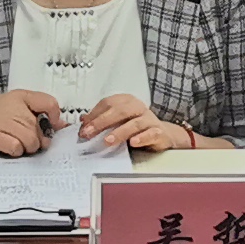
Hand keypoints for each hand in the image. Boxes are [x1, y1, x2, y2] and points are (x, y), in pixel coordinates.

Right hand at [0, 91, 62, 156]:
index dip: (54, 118)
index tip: (49, 126)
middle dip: (36, 140)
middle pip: (41, 130)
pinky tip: (6, 146)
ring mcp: (4, 121)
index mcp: (21, 96)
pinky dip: (14, 151)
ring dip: (26, 148)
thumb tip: (61, 126)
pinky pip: (17, 149)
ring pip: (32, 142)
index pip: (50, 104)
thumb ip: (37, 113)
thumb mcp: (13, 106)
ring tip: (14, 142)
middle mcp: (14, 106)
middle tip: (22, 138)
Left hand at [74, 93, 196, 153]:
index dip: (94, 115)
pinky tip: (133, 143)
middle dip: (102, 122)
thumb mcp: (117, 121)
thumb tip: (83, 121)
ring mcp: (149, 119)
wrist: (161, 135)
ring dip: (119, 132)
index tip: (83, 127)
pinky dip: (142, 138)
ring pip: (134, 123)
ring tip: (107, 141)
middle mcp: (138, 107)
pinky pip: (150, 134)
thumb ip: (101, 119)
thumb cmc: (135, 127)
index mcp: (126, 101)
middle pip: (119, 111)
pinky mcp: (158, 132)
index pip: (108, 103)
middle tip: (89, 133)